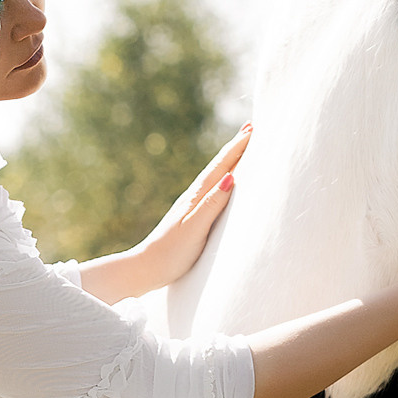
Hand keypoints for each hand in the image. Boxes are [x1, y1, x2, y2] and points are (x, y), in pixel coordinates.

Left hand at [130, 126, 250, 291]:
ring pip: (216, 176)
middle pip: (219, 166)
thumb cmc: (170, 254)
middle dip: (236, 147)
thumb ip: (211, 204)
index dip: (237, 148)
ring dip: (230, 159)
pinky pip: (213, 190)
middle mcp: (194, 197)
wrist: (145, 269)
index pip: (221, 167)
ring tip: (242, 146)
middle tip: (251, 127)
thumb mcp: (194, 229)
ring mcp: (192, 206)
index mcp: (196, 197)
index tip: (253, 129)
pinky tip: (225, 179)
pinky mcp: (192, 217)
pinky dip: (224, 178)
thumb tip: (231, 177)